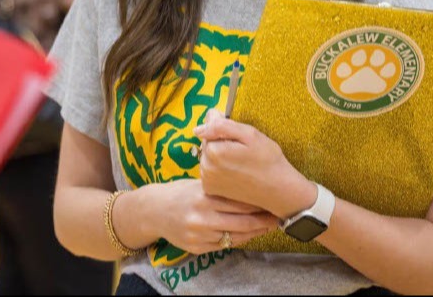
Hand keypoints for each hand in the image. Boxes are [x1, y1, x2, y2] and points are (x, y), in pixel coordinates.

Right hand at [146, 178, 278, 254]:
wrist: (154, 211)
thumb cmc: (180, 193)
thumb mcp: (198, 185)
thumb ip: (220, 188)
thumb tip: (250, 187)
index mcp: (203, 198)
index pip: (239, 203)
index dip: (258, 203)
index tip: (272, 200)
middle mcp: (202, 218)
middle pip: (242, 222)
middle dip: (263, 220)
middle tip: (278, 216)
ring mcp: (200, 235)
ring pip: (236, 236)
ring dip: (255, 232)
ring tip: (268, 226)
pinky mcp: (197, 248)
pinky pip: (225, 245)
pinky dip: (239, 239)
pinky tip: (248, 233)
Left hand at [194, 109, 314, 218]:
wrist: (278, 189)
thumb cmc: (267, 159)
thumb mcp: (249, 134)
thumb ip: (221, 125)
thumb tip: (197, 129)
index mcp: (214, 151)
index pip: (209, 129)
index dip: (225, 131)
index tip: (241, 140)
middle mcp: (206, 167)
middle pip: (207, 144)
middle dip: (221, 143)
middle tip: (243, 152)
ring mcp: (207, 181)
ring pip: (208, 157)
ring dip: (220, 156)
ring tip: (241, 163)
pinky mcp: (210, 190)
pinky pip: (209, 170)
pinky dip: (218, 169)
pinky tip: (235, 172)